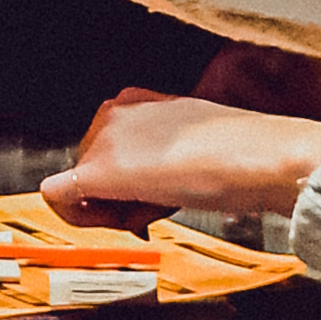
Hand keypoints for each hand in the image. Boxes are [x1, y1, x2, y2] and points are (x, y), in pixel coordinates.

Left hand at [47, 89, 320, 221]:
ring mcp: (104, 139)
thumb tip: (145, 183)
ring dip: (118, 210)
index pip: (111, 154)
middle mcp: (113, 113)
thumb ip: (160, 159)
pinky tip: (121, 217)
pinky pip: (58, 198)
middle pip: (91, 173)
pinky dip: (77, 215)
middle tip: (164, 204)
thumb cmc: (241, 155)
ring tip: (166, 202)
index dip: (131, 184)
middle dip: (120, 199)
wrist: (261, 157)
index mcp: (136, 103)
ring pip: (82, 191)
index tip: (160, 193)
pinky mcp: (99, 170)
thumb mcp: (190, 147)